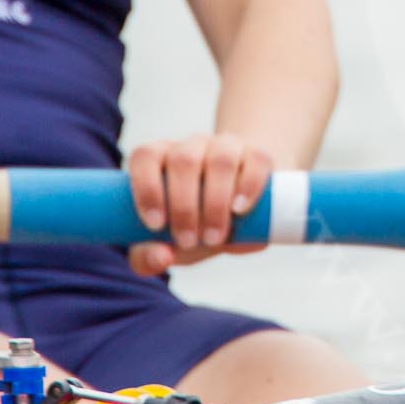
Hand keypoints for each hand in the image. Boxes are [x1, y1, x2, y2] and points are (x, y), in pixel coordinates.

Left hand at [124, 132, 273, 274]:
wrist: (240, 210)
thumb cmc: (194, 225)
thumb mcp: (168, 243)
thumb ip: (150, 257)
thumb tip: (161, 257)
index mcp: (160, 158)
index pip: (145, 157)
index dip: (147, 187)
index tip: (155, 224)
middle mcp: (191, 146)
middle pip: (183, 161)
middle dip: (184, 207)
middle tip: (188, 241)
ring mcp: (226, 146)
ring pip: (220, 160)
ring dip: (215, 202)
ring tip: (214, 237)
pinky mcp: (258, 154)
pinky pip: (256, 161)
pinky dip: (248, 186)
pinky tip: (240, 209)